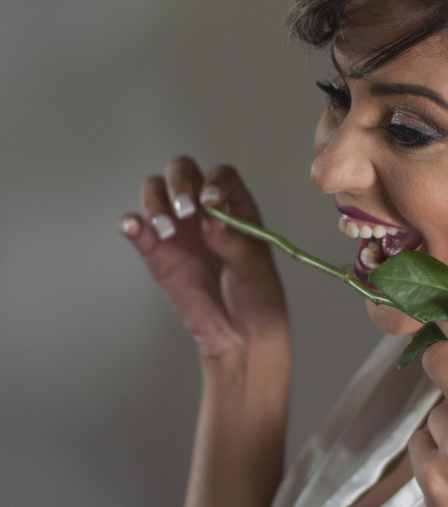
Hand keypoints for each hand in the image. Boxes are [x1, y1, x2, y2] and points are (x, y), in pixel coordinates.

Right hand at [118, 157, 288, 361]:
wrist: (239, 334)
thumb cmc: (257, 296)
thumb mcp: (255, 269)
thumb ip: (234, 243)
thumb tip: (210, 222)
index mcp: (235, 207)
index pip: (222, 176)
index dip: (214, 181)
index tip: (209, 201)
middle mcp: (204, 210)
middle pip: (183, 172)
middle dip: (179, 182)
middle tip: (184, 209)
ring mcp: (178, 228)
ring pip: (156, 192)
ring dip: (155, 201)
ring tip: (167, 229)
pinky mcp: (156, 250)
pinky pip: (138, 228)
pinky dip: (130, 222)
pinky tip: (133, 227)